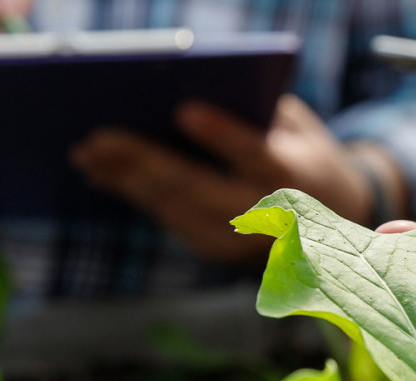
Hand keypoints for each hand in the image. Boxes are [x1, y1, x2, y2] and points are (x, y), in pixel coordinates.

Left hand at [72, 96, 379, 262]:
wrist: (329, 221)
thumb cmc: (302, 153)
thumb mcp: (295, 126)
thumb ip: (256, 111)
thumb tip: (188, 95)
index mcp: (295, 177)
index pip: (255, 155)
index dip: (221, 135)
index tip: (185, 109)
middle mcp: (266, 217)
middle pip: (197, 187)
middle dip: (142, 161)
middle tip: (98, 138)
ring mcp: (238, 242)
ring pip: (172, 207)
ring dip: (123, 180)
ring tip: (86, 153)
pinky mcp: (213, 250)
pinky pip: (165, 219)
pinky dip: (132, 194)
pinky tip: (102, 174)